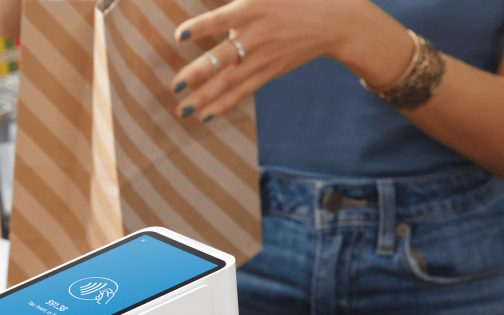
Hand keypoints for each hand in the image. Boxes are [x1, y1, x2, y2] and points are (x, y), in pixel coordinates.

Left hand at [170, 0, 412, 120]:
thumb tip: (207, 8)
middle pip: (223, 57)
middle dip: (198, 73)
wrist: (329, 22)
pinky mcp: (268, 72)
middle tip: (174, 86)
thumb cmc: (287, 2)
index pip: (221, 18)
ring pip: (229, 81)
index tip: (180, 34)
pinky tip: (204, 115)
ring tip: (181, 110)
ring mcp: (262, 58)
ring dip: (204, 97)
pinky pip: (242, 91)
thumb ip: (233, 2)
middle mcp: (255, 36)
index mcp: (251, 9)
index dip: (202, 26)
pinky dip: (223, 104)